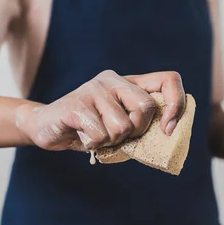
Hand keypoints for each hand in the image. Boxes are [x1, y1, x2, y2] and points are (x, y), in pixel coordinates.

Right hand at [15, 70, 185, 150]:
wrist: (47, 128)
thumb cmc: (92, 130)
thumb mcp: (123, 127)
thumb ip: (144, 125)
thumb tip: (170, 133)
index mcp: (130, 83)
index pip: (169, 80)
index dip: (176, 105)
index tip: (168, 129)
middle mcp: (113, 80)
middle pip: (146, 107)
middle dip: (137, 131)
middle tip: (119, 135)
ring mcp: (93, 89)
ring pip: (123, 126)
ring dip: (112, 141)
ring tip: (97, 135)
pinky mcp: (76, 105)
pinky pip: (101, 134)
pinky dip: (95, 144)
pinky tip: (84, 137)